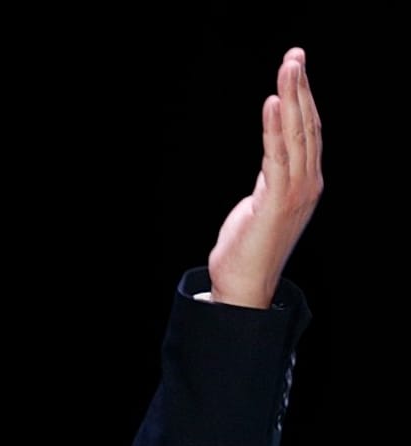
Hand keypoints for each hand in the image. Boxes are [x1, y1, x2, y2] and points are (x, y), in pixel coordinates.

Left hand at [207, 47, 323, 307]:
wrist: (243, 284)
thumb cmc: (249, 246)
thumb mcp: (262, 202)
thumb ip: (271, 177)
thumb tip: (272, 156)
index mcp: (306, 182)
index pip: (308, 131)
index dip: (304, 98)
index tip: (296, 67)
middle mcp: (308, 183)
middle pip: (307, 126)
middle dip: (301, 88)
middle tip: (295, 55)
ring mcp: (296, 192)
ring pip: (296, 136)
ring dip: (292, 98)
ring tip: (288, 67)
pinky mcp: (276, 202)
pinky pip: (276, 157)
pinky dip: (274, 128)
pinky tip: (271, 104)